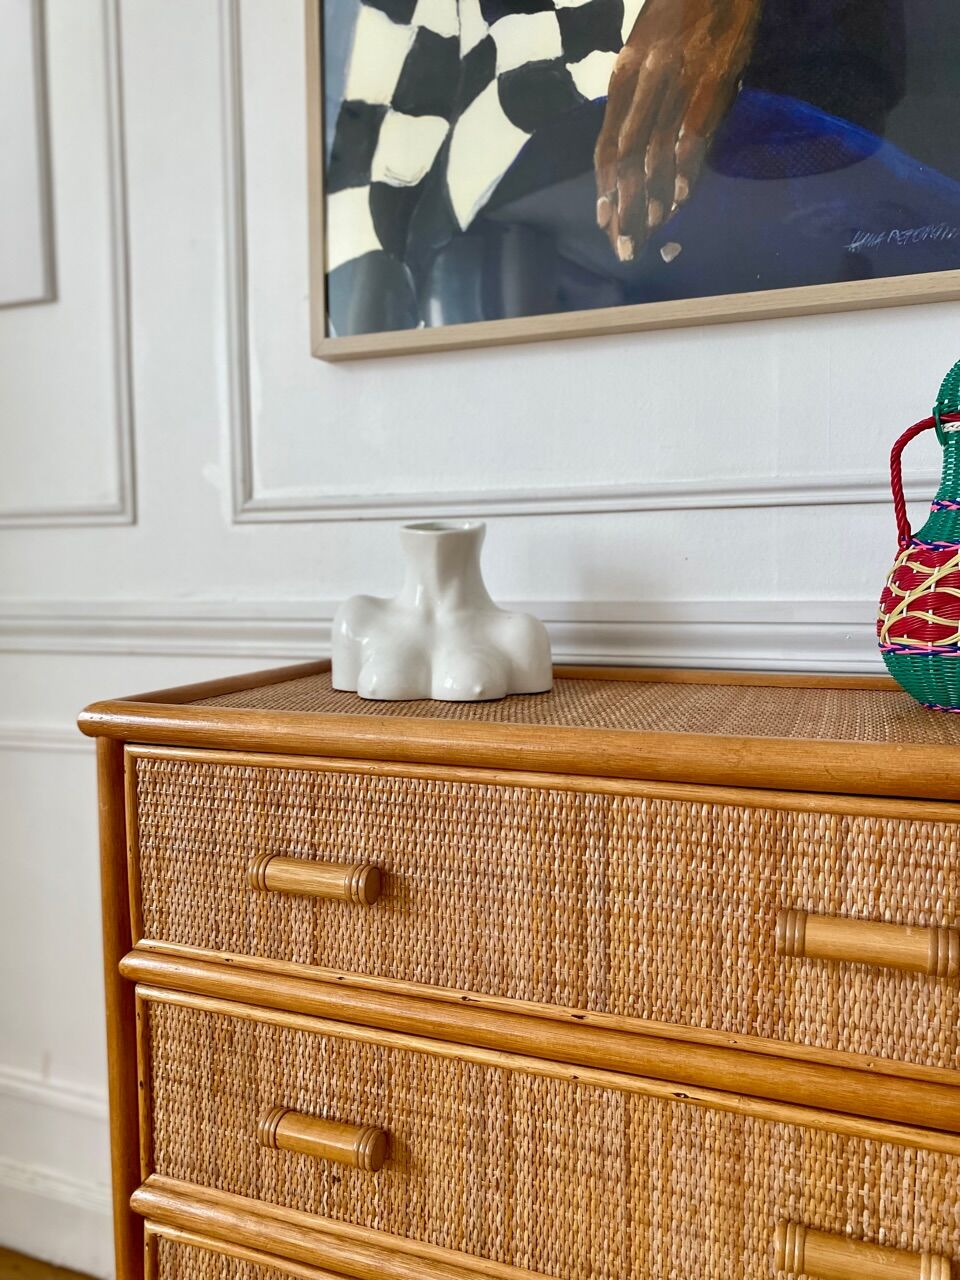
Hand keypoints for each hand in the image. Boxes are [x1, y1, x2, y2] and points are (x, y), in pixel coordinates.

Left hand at [595, 0, 761, 260]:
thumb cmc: (678, 10)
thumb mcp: (642, 48)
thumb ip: (637, 98)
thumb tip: (632, 153)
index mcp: (623, 74)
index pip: (607, 145)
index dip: (603, 190)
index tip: (602, 222)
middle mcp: (646, 81)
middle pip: (627, 159)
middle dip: (624, 208)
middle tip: (624, 246)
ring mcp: (680, 82)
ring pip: (658, 154)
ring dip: (653, 200)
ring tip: (650, 233)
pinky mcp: (713, 82)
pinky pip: (695, 136)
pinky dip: (686, 170)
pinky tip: (678, 199)